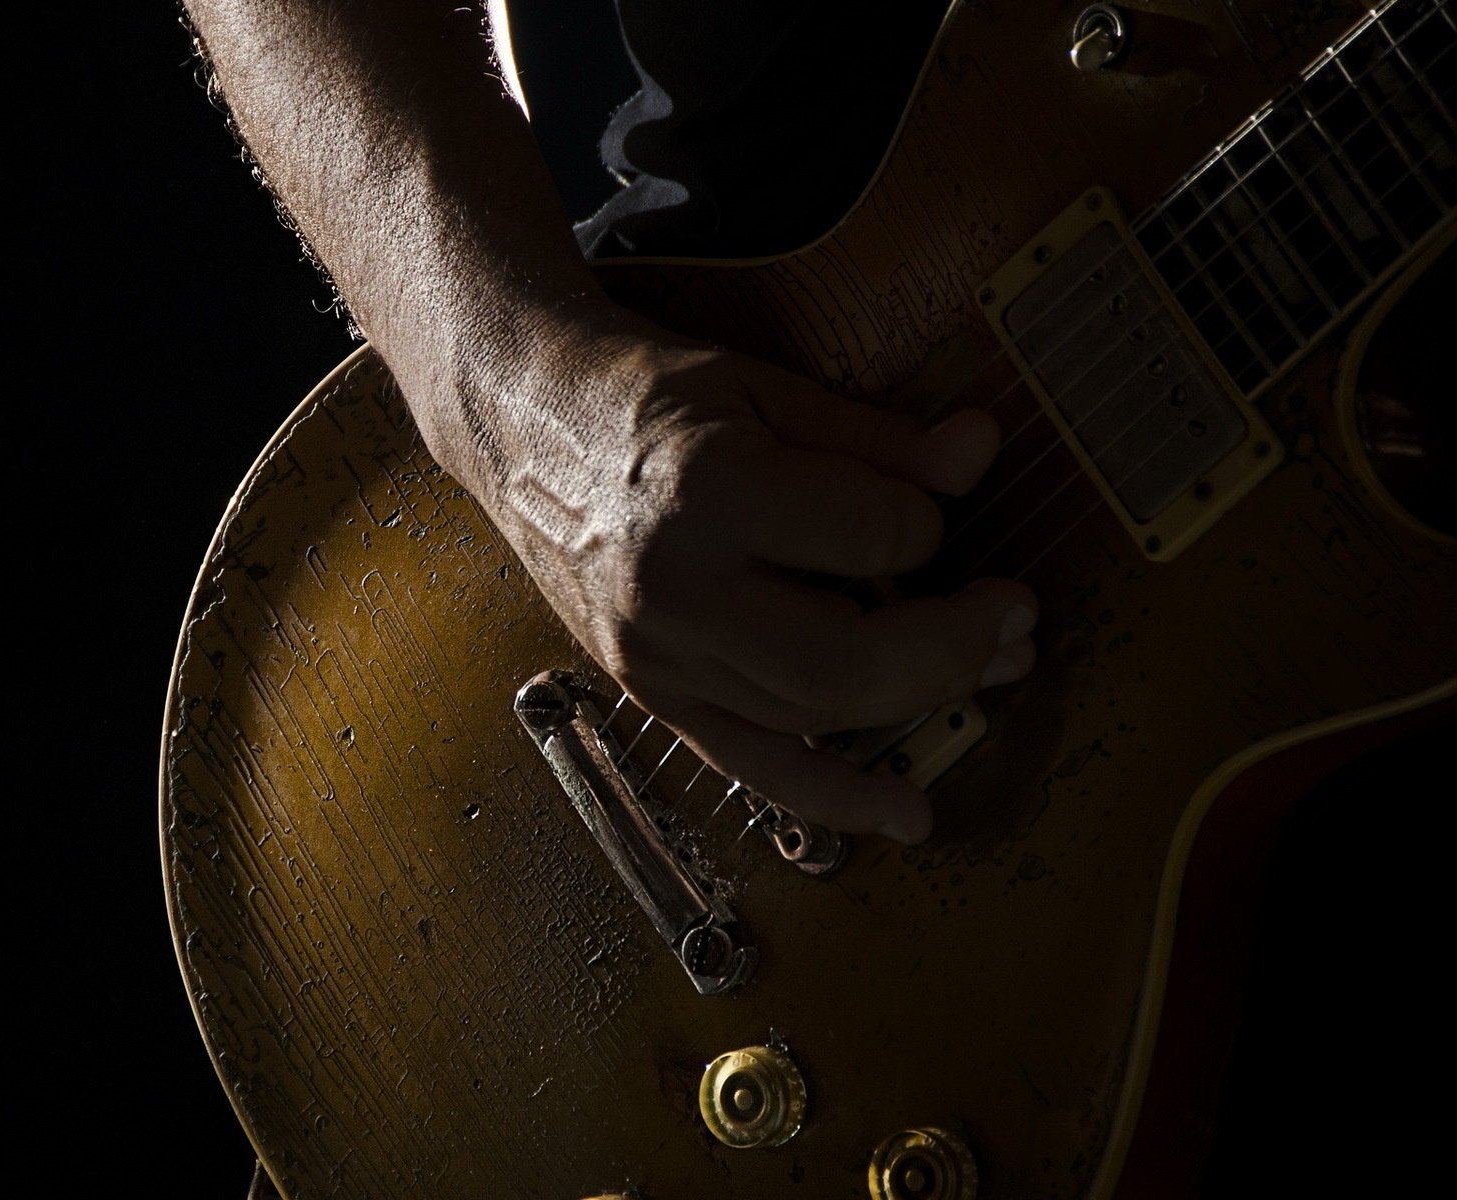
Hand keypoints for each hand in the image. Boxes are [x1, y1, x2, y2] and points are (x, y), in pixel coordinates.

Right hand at [449, 306, 1037, 843]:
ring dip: (917, 706)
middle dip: (953, 648)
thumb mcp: (763, 387)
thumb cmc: (638, 395)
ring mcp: (657, 655)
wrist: (518, 420)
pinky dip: (833, 796)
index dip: (929, 523)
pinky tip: (902, 811)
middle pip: (850, 661)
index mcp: (713, 492)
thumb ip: (875, 436)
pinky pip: (750, 765)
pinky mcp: (650, 692)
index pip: (877, 535)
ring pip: (810, 717)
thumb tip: (979, 452)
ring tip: (989, 676)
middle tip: (1013, 620)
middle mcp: (678, 589)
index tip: (927, 505)